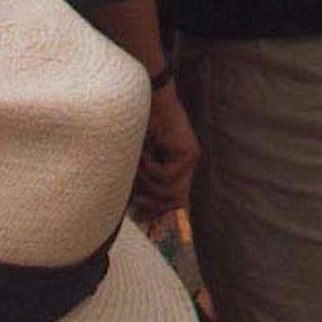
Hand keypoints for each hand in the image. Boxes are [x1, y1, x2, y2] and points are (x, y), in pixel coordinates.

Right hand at [132, 81, 199, 218]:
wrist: (142, 100)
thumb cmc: (132, 129)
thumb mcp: (135, 162)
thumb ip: (139, 183)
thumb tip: (137, 214)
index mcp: (173, 168)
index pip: (175, 202)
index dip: (159, 214)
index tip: (143, 221)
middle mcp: (185, 166)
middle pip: (173, 202)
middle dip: (151, 205)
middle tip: (135, 200)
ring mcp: (190, 161)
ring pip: (168, 192)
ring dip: (145, 183)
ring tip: (136, 165)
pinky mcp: (189, 154)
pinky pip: (166, 177)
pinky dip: (149, 170)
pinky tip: (143, 155)